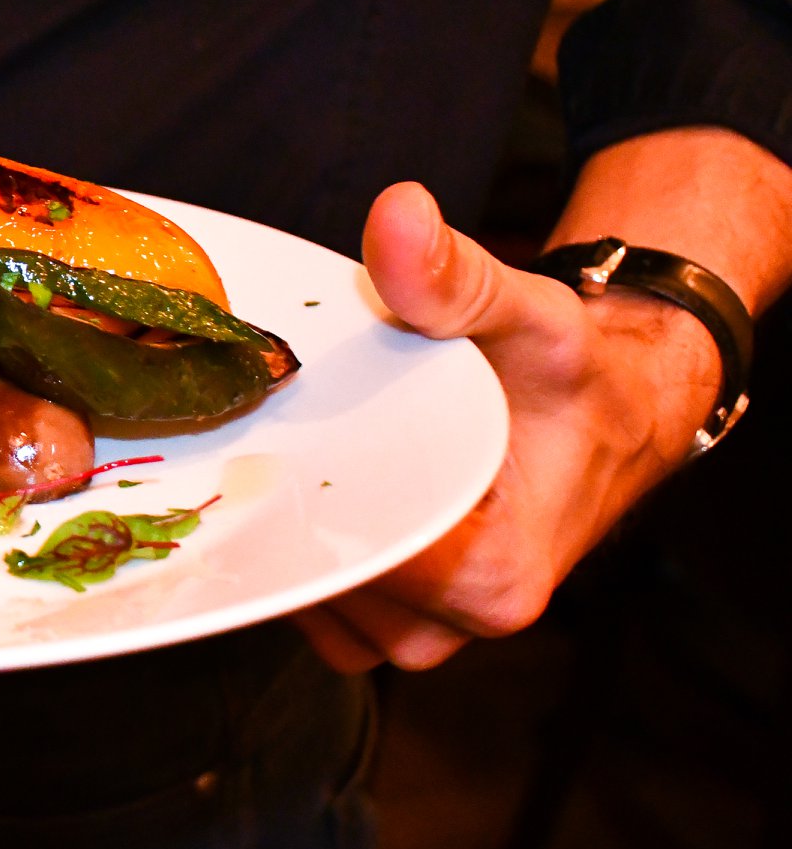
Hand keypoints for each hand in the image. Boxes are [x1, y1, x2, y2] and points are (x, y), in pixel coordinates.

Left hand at [291, 181, 721, 671]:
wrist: (608, 415)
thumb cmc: (573, 378)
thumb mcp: (528, 315)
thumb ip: (454, 277)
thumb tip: (397, 215)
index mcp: (494, 577)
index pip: (352, 559)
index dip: (290, 495)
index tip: (250, 435)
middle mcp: (457, 624)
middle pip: (317, 582)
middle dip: (273, 504)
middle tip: (239, 427)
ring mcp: (419, 633)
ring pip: (304, 598)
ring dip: (276, 523)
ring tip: (262, 444)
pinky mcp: (391, 620)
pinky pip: (311, 596)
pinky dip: (289, 537)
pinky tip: (277, 473)